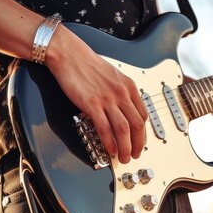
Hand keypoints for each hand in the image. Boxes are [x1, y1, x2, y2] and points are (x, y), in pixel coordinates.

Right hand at [46, 29, 146, 163]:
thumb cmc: (87, 64)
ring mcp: (107, 99)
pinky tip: (109, 150)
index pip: (143, 115)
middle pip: (137, 125)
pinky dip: (109, 142)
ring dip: (125, 148)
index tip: (139, 142)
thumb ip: (120, 93)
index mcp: (129, 87)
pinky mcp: (92, 104)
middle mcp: (121, 93)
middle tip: (134, 155)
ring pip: (124, 130)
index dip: (143, 133)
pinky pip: (105, 128)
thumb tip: (123, 112)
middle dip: (138, 144)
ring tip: (123, 158)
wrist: (69, 54)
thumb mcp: (113, 76)